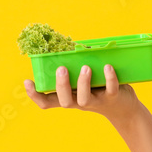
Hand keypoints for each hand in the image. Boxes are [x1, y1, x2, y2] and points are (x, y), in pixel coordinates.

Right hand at [23, 64, 140, 125]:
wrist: (123, 106)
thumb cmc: (99, 88)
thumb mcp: (85, 80)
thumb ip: (76, 66)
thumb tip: (68, 45)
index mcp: (69, 97)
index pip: (47, 102)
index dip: (35, 95)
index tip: (28, 81)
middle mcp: (79, 102)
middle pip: (64, 102)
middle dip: (61, 85)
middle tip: (62, 68)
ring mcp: (96, 102)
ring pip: (84, 98)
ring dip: (83, 82)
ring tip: (86, 67)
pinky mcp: (113, 98)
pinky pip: (110, 89)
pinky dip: (109, 78)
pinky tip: (107, 66)